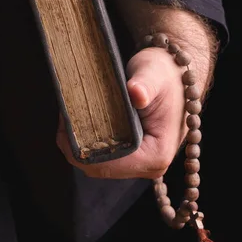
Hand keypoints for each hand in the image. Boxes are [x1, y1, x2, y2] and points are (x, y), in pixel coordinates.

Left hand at [56, 47, 187, 178]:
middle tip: (66, 114)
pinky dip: (90, 142)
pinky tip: (83, 121)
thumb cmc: (166, 73)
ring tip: (73, 116)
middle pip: (99, 168)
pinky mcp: (135, 157)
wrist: (176, 75)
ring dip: (81, 143)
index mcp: (157, 154)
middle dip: (77, 145)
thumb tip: (137, 93)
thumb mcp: (155, 73)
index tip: (67, 120)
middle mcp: (151, 166)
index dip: (82, 147)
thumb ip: (146, 84)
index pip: (108, 165)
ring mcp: (143, 164)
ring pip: (98, 165)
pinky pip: (104, 157)